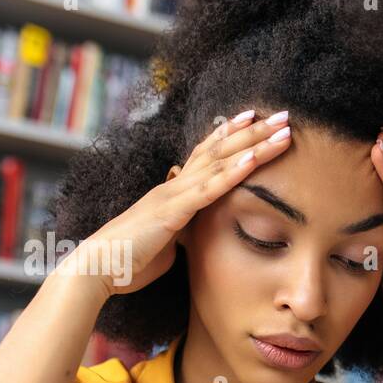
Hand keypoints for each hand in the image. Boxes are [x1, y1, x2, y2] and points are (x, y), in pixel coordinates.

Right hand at [60, 109, 294, 296]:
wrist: (98, 268)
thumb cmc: (130, 260)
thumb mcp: (165, 242)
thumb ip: (181, 231)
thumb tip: (189, 233)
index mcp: (172, 191)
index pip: (206, 154)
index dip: (231, 135)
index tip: (255, 119)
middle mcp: (174, 185)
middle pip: (219, 149)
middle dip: (253, 131)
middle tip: (284, 115)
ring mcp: (173, 195)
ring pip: (220, 162)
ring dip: (254, 144)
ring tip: (283, 129)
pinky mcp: (172, 212)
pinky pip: (208, 189)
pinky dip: (232, 173)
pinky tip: (253, 159)